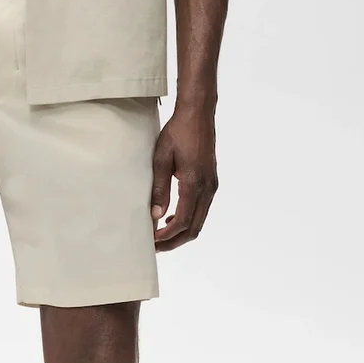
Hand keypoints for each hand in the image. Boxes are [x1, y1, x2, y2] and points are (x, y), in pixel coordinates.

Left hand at [151, 107, 218, 250]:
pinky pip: (201, 210)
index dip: (167, 236)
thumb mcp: (161, 159)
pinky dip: (188, 220)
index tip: (152, 242)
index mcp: (194, 183)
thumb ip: (159, 188)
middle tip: (155, 247)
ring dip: (181, 232)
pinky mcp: (211, 183)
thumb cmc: (178, 132)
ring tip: (161, 236)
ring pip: (199, 222)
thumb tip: (156, 215)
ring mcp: (211, 186)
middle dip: (174, 241)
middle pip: (194, 228)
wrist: (198, 115)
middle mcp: (207, 188)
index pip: (183, 221)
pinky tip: (172, 218)